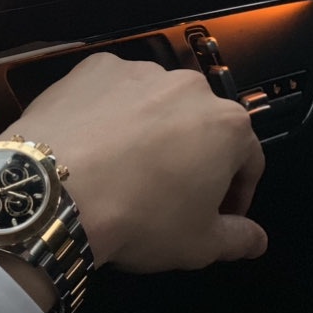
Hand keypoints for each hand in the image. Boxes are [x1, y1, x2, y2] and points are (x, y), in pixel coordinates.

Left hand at [3, 51, 266, 272]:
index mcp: (227, 125)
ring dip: (151, 131)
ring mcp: (138, 71)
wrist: (54, 192)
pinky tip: (92, 145)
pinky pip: (111, 92)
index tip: (218, 216)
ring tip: (124, 170)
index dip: (237, 193)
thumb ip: (237, 239)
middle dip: (194, 157)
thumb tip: (258, 240)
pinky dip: (109, 113)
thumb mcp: (198, 245)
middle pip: (202, 125)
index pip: (249, 159)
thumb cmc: (140, 218)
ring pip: (156, 104)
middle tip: (170, 195)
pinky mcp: (93, 68)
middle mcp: (189, 86)